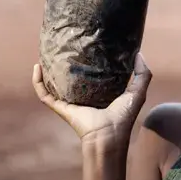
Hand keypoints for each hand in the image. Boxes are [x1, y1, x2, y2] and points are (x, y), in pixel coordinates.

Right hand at [32, 53, 151, 142]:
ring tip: (45, 53)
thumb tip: (138, 53)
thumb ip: (143, 73)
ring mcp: (70, 101)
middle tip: (64, 45)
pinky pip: (44, 94)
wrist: (109, 136)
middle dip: (65, 62)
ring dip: (47, 71)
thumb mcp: (137, 91)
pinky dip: (38, 82)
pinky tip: (37, 67)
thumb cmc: (124, 116)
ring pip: (53, 83)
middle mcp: (83, 95)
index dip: (89, 58)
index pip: (92, 72)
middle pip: (70, 76)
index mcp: (100, 91)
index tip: (87, 43)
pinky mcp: (60, 107)